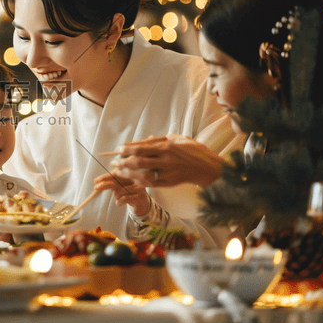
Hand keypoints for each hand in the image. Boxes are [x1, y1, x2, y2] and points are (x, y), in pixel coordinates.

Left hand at [94, 172, 149, 215]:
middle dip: (104, 185)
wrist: (142, 205)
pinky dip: (119, 202)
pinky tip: (121, 203)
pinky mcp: (140, 196)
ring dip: (116, 197)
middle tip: (96, 188)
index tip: (95, 181)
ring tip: (120, 199)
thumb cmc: (129, 194)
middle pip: (116, 181)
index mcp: (129, 174)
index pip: (115, 174)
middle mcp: (134, 179)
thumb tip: (97, 183)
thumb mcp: (120, 187)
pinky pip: (123, 199)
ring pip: (119, 192)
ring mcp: (138, 187)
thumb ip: (111, 184)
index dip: (105, 177)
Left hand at [102, 134, 224, 187]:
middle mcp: (166, 159)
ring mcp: (167, 172)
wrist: (209, 168)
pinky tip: (131, 180)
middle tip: (113, 162)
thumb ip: (161, 139)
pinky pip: (150, 183)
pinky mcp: (169, 182)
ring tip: (118, 172)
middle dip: (123, 162)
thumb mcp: (179, 139)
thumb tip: (144, 140)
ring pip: (142, 174)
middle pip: (138, 161)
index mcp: (167, 146)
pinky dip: (138, 181)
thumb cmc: (194, 151)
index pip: (141, 148)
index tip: (117, 149)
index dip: (127, 149)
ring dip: (128, 174)